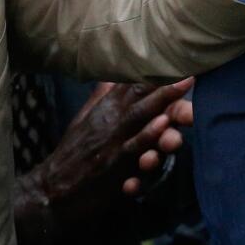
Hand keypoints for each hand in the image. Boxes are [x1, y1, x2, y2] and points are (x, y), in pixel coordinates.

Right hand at [14, 78, 194, 238]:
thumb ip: (101, 98)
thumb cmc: (73, 155)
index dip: (156, 67)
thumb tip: (112, 74)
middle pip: (140, 93)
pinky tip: (162, 124)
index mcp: (105, 108)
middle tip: (192, 63)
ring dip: (163, 100)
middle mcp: (110, 119)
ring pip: (140, 116)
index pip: (132, 81)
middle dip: (167, 78)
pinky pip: (134, 148)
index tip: (178, 53)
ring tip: (184, 85)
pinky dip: (147, 135)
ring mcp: (113, 141)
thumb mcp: (84, 121)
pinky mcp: (114, 165)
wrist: (52, 190)